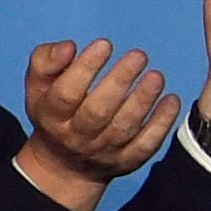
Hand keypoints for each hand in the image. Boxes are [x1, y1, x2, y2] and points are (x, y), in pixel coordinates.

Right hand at [16, 38, 178, 210]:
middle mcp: (76, 137)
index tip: (104, 45)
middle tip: (139, 56)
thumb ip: (46, 60)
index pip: (66, 94)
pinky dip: (161, 125)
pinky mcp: (126, 161)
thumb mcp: (38, 84)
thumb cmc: (54, 111)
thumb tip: (69, 47)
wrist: (65, 165)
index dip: (85, 69)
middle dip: (119, 82)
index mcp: (52, 116)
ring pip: (123, 128)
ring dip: (142, 101)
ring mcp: (103, 152)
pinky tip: (172, 101)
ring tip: (156, 76)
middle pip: (97, 112)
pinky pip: (145, 145)